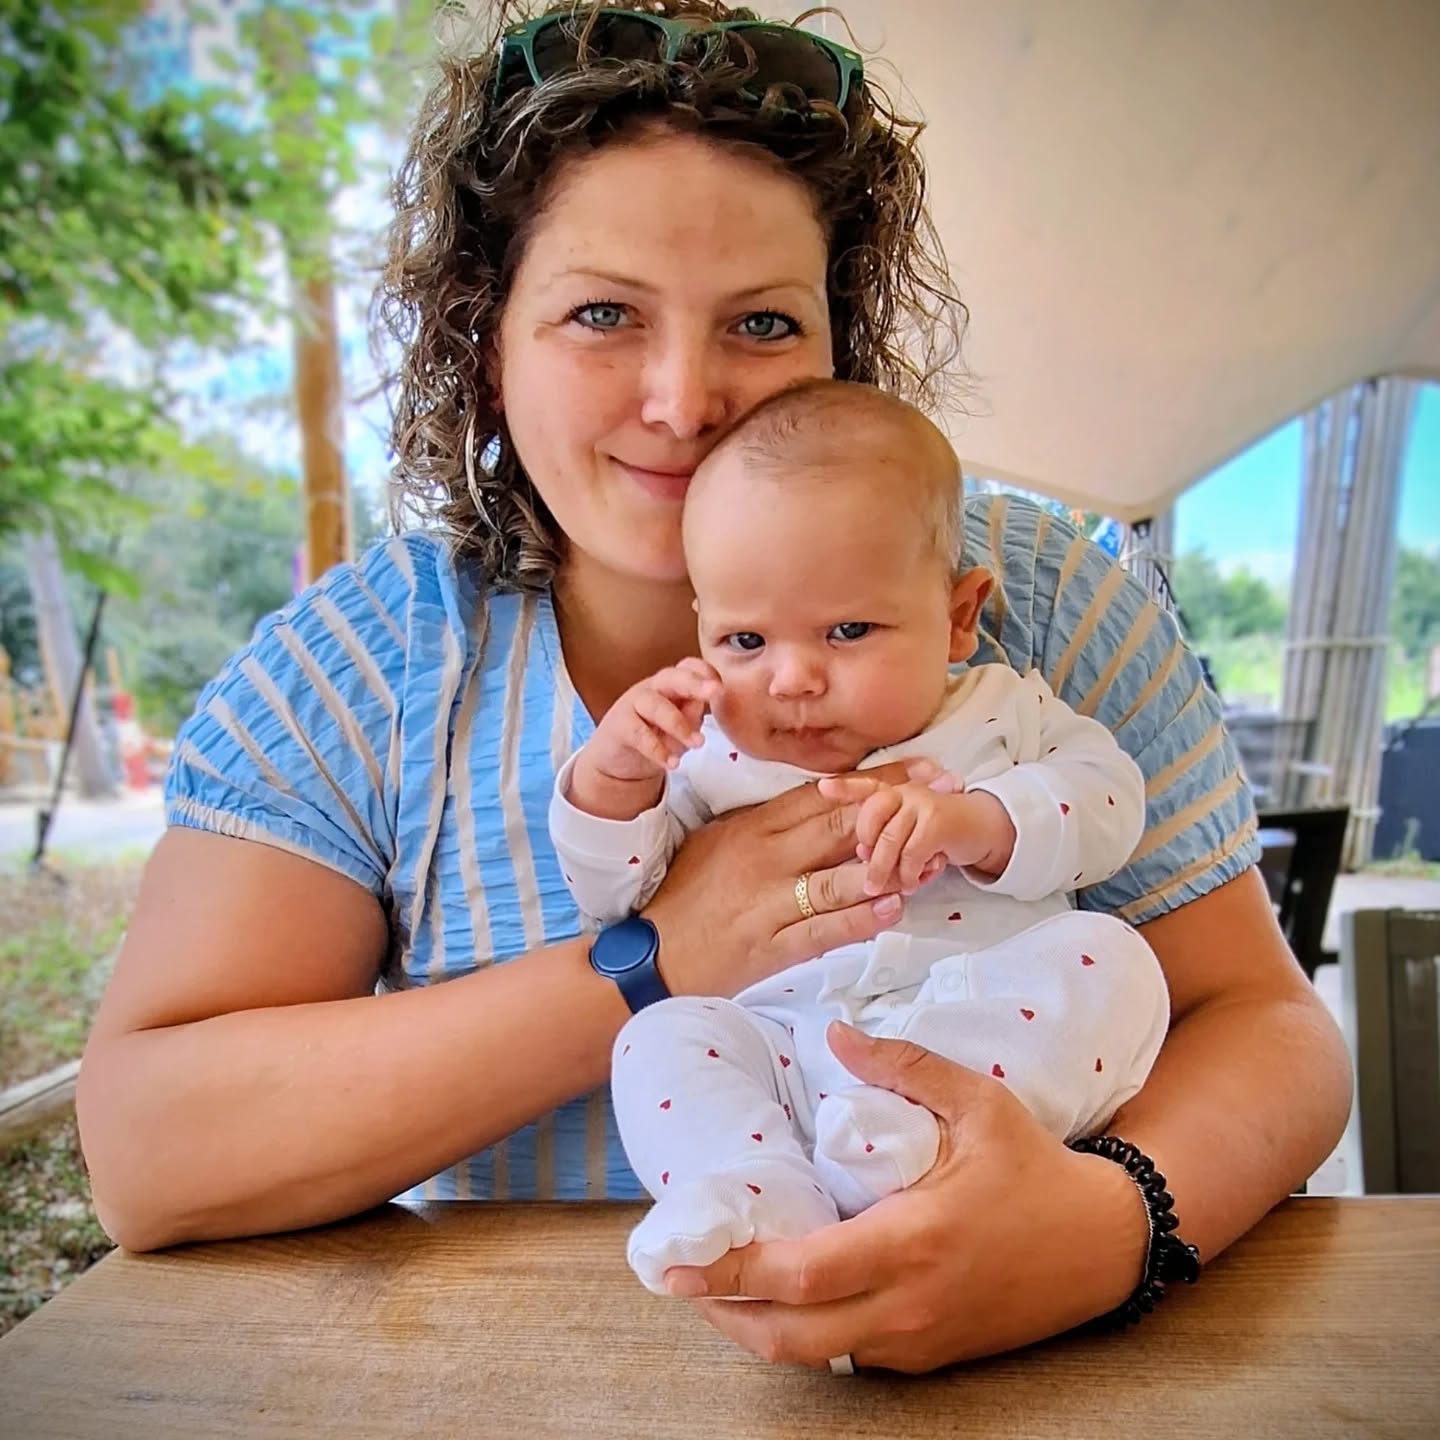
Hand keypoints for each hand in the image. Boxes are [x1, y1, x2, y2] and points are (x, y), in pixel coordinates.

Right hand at [568, 659, 720, 818]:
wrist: (618, 757)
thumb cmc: (656, 736)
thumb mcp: (681, 728)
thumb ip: (692, 716)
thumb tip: (700, 705)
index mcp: (674, 684)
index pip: (690, 667)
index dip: (706, 672)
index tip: (722, 686)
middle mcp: (654, 688)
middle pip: (672, 677)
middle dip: (695, 682)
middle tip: (715, 692)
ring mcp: (634, 703)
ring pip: (656, 705)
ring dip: (679, 724)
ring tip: (697, 743)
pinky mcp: (619, 725)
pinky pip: (638, 734)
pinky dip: (657, 750)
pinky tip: (672, 763)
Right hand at [643, 759, 939, 998]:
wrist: (652, 954)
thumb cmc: (687, 894)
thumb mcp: (720, 840)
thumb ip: (767, 821)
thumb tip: (821, 801)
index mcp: (753, 826)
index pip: (824, 793)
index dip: (877, 779)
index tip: (921, 767)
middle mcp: (764, 857)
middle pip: (841, 825)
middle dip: (899, 809)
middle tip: (947, 794)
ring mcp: (768, 902)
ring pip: (839, 877)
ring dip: (892, 867)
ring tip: (934, 857)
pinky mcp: (770, 946)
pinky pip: (823, 930)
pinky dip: (861, 919)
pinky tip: (894, 908)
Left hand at [664, 1024, 1151, 1370]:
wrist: (1102, 1243)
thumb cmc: (1034, 1169)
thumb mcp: (976, 1102)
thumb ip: (902, 1065)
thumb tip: (833, 1033)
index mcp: (911, 1241)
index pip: (801, 1276)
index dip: (732, 1272)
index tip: (680, 1261)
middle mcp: (908, 1305)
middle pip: (790, 1337)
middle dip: (723, 1313)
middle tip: (680, 1278)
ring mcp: (918, 1340)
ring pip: (815, 1355)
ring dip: (758, 1327)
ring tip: (719, 1287)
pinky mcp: (931, 1355)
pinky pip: (851, 1355)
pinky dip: (807, 1332)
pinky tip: (786, 1295)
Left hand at [817, 774, 1015, 893]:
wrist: (984, 829)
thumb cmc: (937, 835)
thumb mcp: (906, 834)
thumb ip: (882, 838)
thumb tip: (861, 855)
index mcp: (890, 792)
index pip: (863, 787)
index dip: (843, 787)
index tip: (824, 787)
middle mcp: (903, 791)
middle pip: (870, 818)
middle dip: (867, 850)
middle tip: (870, 877)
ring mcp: (921, 802)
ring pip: (889, 839)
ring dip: (886, 870)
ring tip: (886, 888)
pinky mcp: (938, 820)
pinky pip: (912, 853)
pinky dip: (910, 874)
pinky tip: (914, 883)